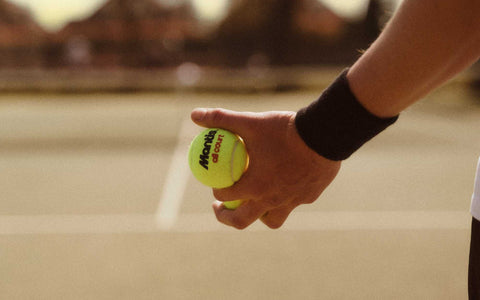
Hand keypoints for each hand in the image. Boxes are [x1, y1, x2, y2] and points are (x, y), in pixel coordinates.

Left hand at [191, 108, 340, 228]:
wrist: (325, 135)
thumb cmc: (284, 130)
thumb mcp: (250, 122)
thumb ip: (221, 119)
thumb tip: (195, 114)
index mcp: (254, 186)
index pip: (225, 196)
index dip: (216, 192)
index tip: (216, 185)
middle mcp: (271, 199)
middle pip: (242, 221)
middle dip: (227, 218)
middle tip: (222, 209)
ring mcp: (292, 201)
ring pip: (271, 220)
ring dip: (258, 215)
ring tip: (254, 205)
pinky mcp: (310, 197)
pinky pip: (294, 204)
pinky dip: (285, 200)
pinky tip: (284, 185)